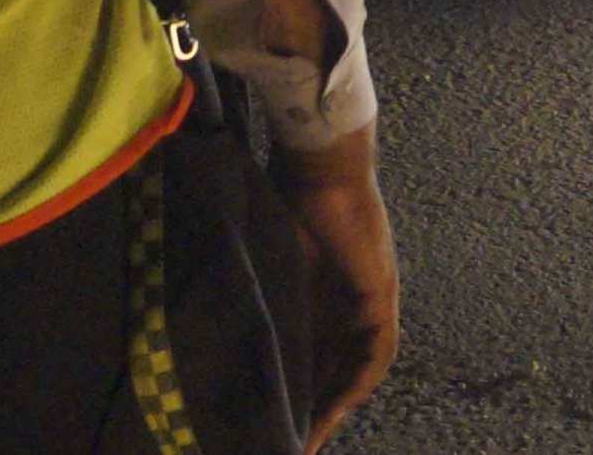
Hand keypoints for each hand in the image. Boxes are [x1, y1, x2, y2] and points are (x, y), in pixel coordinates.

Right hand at [276, 129, 397, 446]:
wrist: (318, 165)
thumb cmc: (287, 200)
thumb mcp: (268, 261)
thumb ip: (257, 294)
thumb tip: (213, 324)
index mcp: (319, 300)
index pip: (309, 362)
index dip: (294, 397)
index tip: (271, 428)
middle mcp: (346, 308)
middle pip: (332, 377)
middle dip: (312, 414)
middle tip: (290, 447)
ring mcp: (368, 304)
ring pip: (354, 373)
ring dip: (334, 407)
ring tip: (309, 440)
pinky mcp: (379, 298)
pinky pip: (376, 355)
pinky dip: (356, 383)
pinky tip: (339, 406)